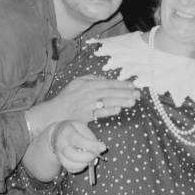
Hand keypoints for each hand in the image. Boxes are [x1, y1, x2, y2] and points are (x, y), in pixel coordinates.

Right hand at [25, 75, 139, 136]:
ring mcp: (88, 105)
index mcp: (89, 84)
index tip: (133, 85)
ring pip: (107, 102)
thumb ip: (92, 78)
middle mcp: (89, 93)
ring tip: (133, 101)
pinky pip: (100, 113)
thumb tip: (105, 79)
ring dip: (121, 101)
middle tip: (138, 94)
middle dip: (126, 93)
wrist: (56, 111)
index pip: (109, 83)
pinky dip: (109, 111)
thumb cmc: (68, 96)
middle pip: (111, 92)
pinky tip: (119, 109)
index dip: (122, 84)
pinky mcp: (87, 116)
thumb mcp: (78, 81)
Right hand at [49, 121, 105, 173]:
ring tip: (91, 158)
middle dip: (87, 157)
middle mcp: (61, 144)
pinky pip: (70, 169)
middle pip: (71, 154)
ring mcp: (59, 154)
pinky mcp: (61, 162)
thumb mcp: (82, 127)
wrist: (57, 133)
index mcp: (67, 132)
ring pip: (70, 164)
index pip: (78, 140)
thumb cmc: (73, 130)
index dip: (92, 146)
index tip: (103, 147)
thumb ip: (91, 138)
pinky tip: (85, 162)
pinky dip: (80, 168)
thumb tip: (101, 148)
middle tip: (95, 155)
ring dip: (84, 164)